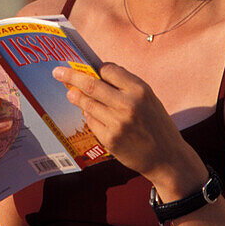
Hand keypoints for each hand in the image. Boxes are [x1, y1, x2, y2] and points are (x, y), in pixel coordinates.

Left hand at [53, 63, 189, 180]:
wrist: (167, 157)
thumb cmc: (156, 124)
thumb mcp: (149, 98)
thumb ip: (126, 85)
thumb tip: (97, 72)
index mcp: (140, 90)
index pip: (107, 70)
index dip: (96, 69)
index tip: (86, 68)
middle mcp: (128, 105)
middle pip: (90, 84)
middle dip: (71, 76)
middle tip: (57, 72)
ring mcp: (118, 123)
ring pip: (87, 104)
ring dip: (75, 96)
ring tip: (70, 94)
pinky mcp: (110, 139)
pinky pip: (91, 122)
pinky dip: (88, 115)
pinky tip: (89, 114)